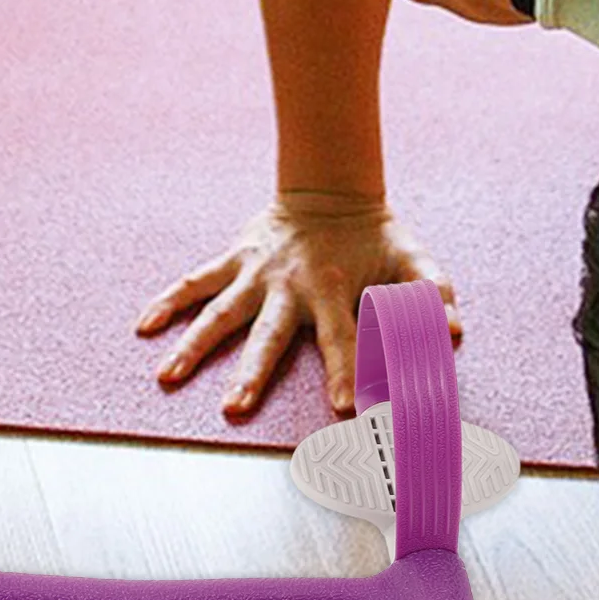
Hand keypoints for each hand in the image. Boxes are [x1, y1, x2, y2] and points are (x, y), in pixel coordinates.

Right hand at [134, 194, 461, 417]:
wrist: (330, 190)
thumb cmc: (374, 236)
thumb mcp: (412, 258)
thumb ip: (434, 292)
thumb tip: (454, 329)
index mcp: (335, 289)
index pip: (342, 338)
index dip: (346, 372)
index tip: (346, 408)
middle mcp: (290, 285)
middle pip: (268, 334)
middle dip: (253, 372)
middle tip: (234, 409)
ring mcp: (256, 272)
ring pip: (220, 311)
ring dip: (193, 344)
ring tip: (167, 377)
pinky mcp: (234, 259)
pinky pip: (196, 281)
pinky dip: (168, 301)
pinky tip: (144, 327)